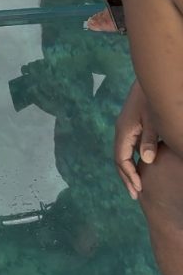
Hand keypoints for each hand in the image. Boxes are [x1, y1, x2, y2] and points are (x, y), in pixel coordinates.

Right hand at [114, 80, 158, 200]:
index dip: (129, 175)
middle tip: (135, 194)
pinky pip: (129, 147)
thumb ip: (150, 140)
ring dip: (129, 169)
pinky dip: (133, 159)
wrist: (152, 79)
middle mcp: (122, 131)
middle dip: (126, 177)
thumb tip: (146, 160)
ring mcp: (126, 128)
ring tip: (137, 184)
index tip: (138, 189)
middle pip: (119, 159)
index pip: (121, 159)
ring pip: (124, 153)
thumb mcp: (154, 120)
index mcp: (124, 132)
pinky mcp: (133, 125)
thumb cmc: (152, 99)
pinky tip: (142, 165)